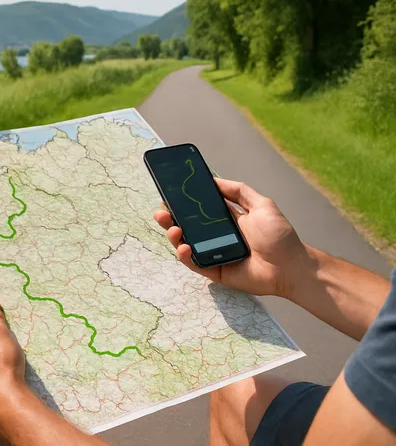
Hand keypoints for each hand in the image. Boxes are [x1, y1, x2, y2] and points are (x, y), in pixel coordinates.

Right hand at [152, 178, 314, 298]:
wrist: (291, 266)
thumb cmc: (279, 236)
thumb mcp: (261, 204)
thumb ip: (238, 191)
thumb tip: (214, 179)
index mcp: (225, 220)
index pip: (197, 210)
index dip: (182, 203)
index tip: (168, 195)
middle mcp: (215, 236)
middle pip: (186, 227)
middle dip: (170, 219)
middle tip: (161, 212)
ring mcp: (213, 254)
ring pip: (185, 244)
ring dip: (173, 236)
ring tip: (173, 228)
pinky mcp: (214, 271)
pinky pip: (194, 264)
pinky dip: (185, 255)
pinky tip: (184, 246)